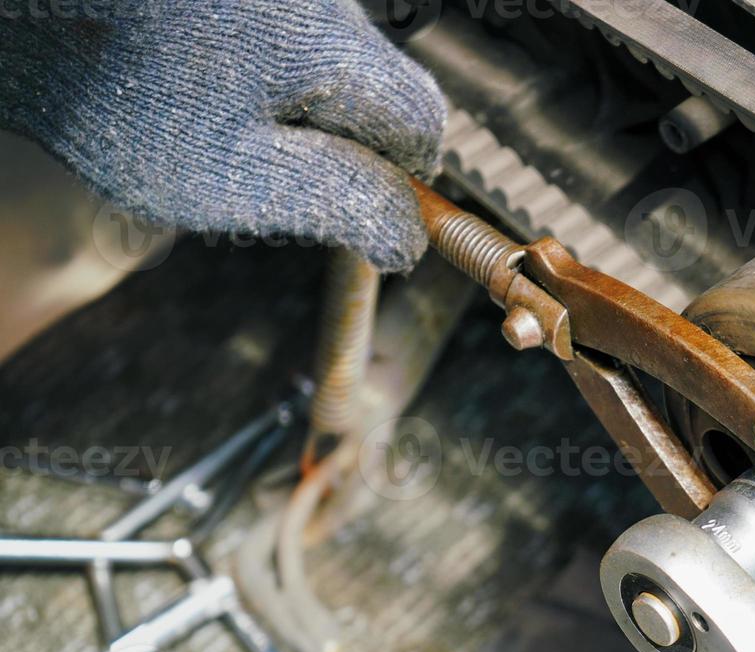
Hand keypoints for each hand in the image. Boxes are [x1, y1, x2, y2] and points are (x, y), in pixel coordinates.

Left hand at [0, 0, 444, 271]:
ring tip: (228, 128)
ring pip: (332, 57)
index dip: (404, 177)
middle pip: (379, 83)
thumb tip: (407, 233)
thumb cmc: (113, 96)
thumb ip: (339, 203)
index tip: (371, 209)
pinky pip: (286, 32)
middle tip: (281, 175)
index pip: (423, 121)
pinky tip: (210, 88)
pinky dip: (265, 68)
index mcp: (330, 47)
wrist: (28, 18)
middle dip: (348, 136)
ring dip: (303, 101)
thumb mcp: (236, 180)